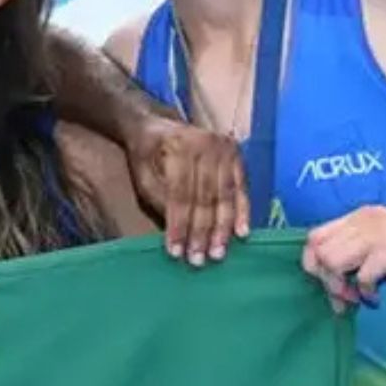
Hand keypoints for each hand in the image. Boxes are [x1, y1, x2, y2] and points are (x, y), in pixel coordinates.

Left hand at [126, 116, 250, 265]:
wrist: (156, 126)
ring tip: (217, 253)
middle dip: (201, 232)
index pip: (180, 194)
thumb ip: (161, 202)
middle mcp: (206, 145)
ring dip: (221, 229)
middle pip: (205, 197)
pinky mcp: (237, 155)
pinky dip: (241, 212)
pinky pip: (241, 188)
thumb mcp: (144, 178)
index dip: (178, 225)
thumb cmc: (146, 156)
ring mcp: (225, 148)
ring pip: (224, 196)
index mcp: (179, 147)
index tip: (176, 251)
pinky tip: (241, 233)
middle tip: (199, 260)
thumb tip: (180, 236)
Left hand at [303, 206, 385, 313]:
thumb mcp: (381, 250)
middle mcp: (365, 220)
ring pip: (333, 262)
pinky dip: (367, 293)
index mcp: (360, 217)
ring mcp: (379, 233)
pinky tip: (378, 298)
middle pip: (319, 252)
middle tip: (345, 297)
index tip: (329, 285)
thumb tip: (326, 280)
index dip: (313, 264)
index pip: (314, 237)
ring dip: (341, 287)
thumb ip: (355, 255)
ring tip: (359, 297)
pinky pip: (363, 276)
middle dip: (326, 280)